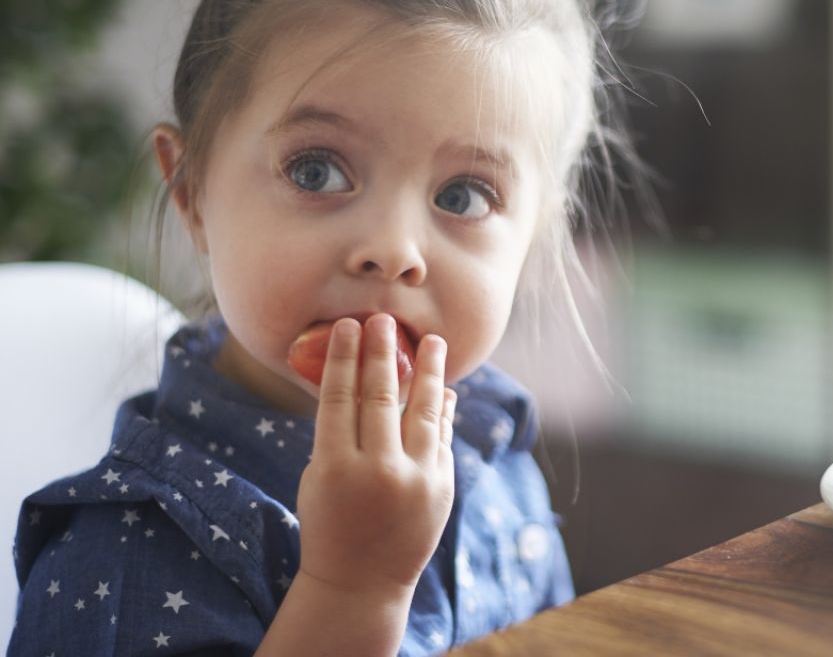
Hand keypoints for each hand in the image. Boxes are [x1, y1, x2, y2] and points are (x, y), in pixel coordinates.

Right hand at [294, 313, 455, 596]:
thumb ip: (339, 434)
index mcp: (334, 467)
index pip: (339, 398)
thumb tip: (363, 381)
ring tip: (433, 341)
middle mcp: (377, 471)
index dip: (344, 358)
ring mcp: (415, 480)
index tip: (349, 326)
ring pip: (424, 412)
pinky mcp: (441, 488)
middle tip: (384, 320)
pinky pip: (442, 437)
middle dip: (383, 353)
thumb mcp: (319, 479)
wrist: (361, 582)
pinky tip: (444, 388)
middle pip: (381, 397)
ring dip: (429, 372)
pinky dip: (443, 411)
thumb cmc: (330, 523)